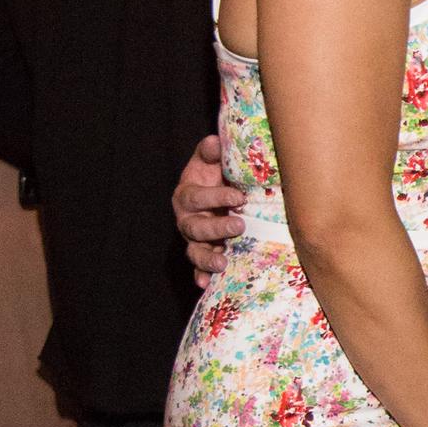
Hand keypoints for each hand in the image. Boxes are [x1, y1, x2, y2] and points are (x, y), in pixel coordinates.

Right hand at [174, 132, 244, 282]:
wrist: (219, 192)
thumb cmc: (217, 176)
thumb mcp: (212, 161)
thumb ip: (212, 152)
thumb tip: (217, 141)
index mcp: (187, 195)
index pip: (196, 197)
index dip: (215, 197)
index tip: (239, 196)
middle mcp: (187, 219)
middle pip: (195, 227)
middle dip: (216, 228)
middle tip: (240, 224)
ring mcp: (194, 240)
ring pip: (195, 251)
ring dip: (207, 258)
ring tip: (223, 262)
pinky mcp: (203, 254)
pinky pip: (199, 269)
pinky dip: (202, 276)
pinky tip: (206, 284)